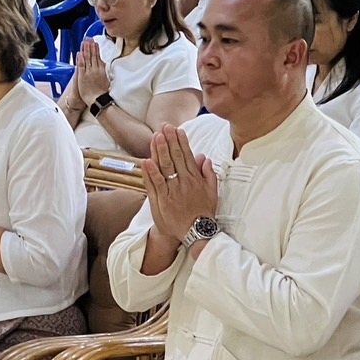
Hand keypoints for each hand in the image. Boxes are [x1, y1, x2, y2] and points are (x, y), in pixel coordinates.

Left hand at [73, 39, 110, 104]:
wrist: (98, 100)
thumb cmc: (103, 93)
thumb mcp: (107, 80)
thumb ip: (105, 72)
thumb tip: (105, 66)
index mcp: (102, 70)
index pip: (98, 57)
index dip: (96, 49)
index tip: (95, 43)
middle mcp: (95, 69)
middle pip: (92, 55)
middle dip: (90, 46)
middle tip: (88, 39)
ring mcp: (88, 72)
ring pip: (87, 58)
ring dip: (85, 49)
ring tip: (84, 42)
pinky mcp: (82, 76)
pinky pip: (81, 66)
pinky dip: (80, 59)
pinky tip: (79, 53)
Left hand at [142, 124, 218, 243]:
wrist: (195, 233)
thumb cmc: (203, 212)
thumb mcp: (212, 192)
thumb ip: (209, 174)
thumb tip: (205, 157)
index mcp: (195, 179)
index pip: (187, 156)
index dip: (181, 142)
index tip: (177, 130)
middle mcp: (184, 183)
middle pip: (175, 158)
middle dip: (170, 141)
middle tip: (165, 126)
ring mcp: (172, 191)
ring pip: (165, 168)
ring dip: (160, 151)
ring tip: (156, 137)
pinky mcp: (162, 200)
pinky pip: (156, 184)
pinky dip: (150, 173)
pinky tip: (146, 160)